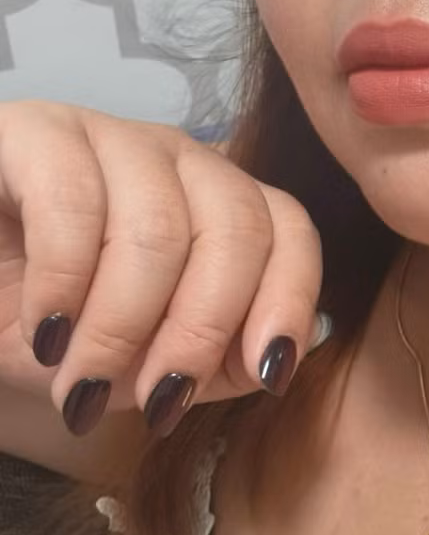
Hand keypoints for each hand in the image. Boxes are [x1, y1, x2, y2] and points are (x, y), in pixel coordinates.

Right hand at [0, 101, 328, 437]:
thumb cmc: (54, 334)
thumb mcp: (145, 364)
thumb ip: (219, 362)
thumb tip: (275, 360)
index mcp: (219, 203)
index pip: (290, 231)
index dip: (289, 302)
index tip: (266, 374)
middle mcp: (176, 158)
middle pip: (235, 228)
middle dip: (199, 331)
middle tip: (156, 402)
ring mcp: (107, 134)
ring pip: (157, 225)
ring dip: (121, 326)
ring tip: (81, 383)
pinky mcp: (32, 132)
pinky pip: (71, 201)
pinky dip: (64, 284)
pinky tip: (48, 331)